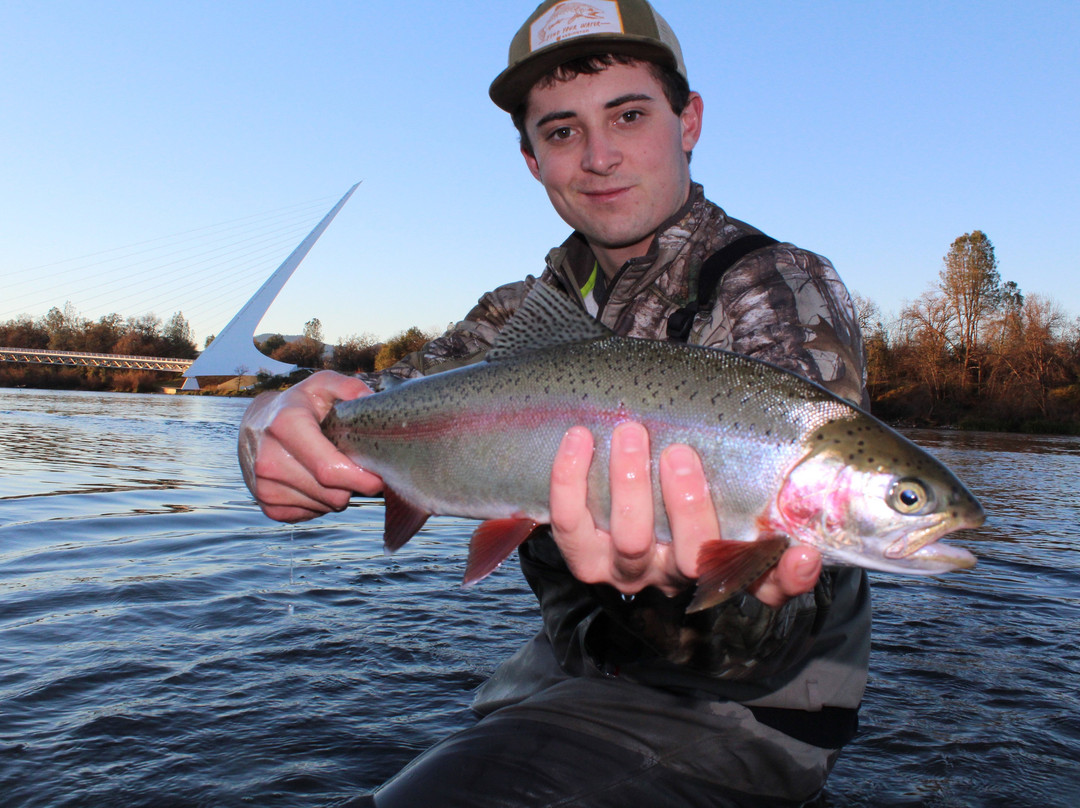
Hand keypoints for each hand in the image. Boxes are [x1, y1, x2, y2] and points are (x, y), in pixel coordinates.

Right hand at [237, 370, 383, 521]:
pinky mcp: (267, 506)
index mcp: (286, 426)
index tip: (379, 476)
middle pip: (333, 494)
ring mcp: (265, 487)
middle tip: (356, 467)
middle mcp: (270, 460)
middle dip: (354, 486)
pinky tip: (316, 481)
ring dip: (337, 494)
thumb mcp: (321, 385)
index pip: (331, 469)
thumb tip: (369, 400)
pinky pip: (311, 515)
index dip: (362, 478)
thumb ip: (349, 387)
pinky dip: (321, 503)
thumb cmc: (297, 405)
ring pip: (325, 507)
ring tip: (331, 469)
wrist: (256, 424)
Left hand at [548, 422, 820, 608]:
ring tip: (630, 432)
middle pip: (691, 557)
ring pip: (632, 542)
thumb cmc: (688, 469)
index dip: (788, 577)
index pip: (770, 583)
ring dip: (629, 484)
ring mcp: (631, 570)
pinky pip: (570, 525)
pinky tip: (579, 437)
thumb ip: (762, 467)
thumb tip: (803, 441)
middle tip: (680, 453)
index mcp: (726, 560)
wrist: (620, 477)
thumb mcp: (728, 474)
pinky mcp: (584, 558)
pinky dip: (569, 479)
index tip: (802, 551)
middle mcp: (680, 574)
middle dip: (687, 506)